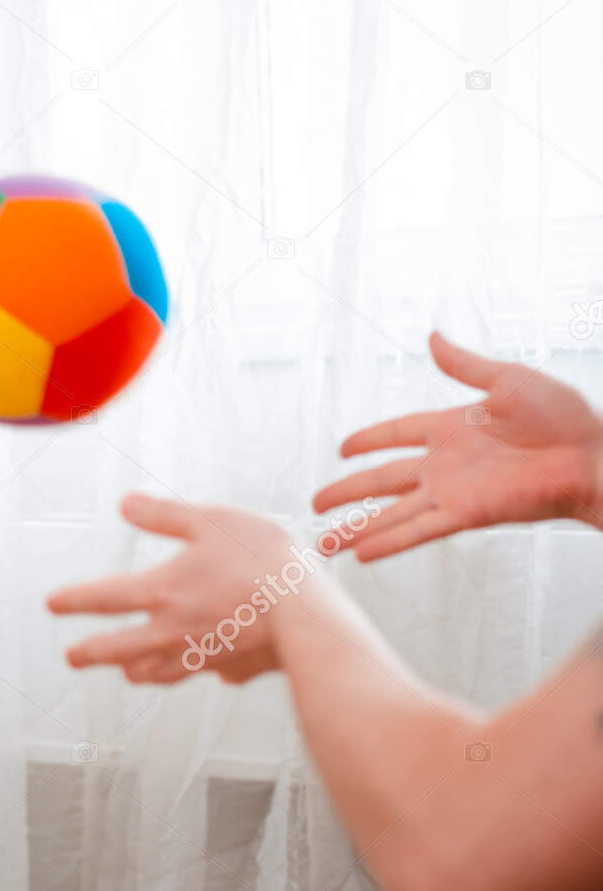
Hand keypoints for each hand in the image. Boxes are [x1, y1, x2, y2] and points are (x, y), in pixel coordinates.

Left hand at [46, 494, 331, 683]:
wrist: (310, 614)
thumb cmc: (262, 560)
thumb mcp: (210, 520)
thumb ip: (164, 515)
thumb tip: (126, 505)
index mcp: (162, 592)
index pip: (104, 598)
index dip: (73, 600)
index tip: (51, 605)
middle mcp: (175, 631)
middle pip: (121, 648)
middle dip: (92, 653)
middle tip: (72, 658)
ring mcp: (205, 655)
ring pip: (161, 671)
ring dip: (140, 671)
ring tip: (130, 674)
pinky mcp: (238, 667)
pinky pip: (215, 672)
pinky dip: (206, 670)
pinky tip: (213, 670)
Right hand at [312, 331, 602, 560]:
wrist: (594, 456)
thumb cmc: (564, 417)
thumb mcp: (509, 380)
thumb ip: (465, 365)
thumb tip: (432, 336)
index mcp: (451, 428)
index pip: (396, 434)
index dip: (368, 440)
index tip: (342, 449)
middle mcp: (444, 465)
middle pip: (381, 479)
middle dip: (347, 493)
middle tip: (315, 504)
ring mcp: (451, 492)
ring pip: (390, 513)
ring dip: (356, 527)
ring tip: (323, 543)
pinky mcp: (464, 515)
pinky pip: (417, 530)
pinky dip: (388, 542)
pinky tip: (361, 554)